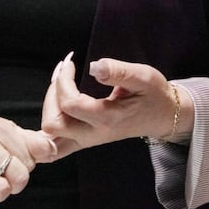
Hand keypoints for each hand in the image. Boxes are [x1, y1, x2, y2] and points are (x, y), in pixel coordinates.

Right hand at [0, 111, 57, 208]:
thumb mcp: (1, 131)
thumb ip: (30, 139)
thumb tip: (54, 147)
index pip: (34, 153)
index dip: (29, 161)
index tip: (17, 159)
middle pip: (21, 175)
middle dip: (16, 179)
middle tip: (2, 172)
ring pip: (3, 191)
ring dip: (0, 192)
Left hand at [41, 54, 193, 157]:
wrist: (163, 116)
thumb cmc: (154, 95)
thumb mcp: (143, 77)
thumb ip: (119, 71)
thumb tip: (93, 66)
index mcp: (108, 118)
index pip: (70, 104)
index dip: (63, 80)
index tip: (70, 62)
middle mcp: (93, 134)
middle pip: (52, 124)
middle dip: (51, 96)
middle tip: (63, 76)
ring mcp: (86, 141)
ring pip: (49, 139)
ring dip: (48, 111)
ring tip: (60, 88)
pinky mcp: (83, 141)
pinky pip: (53, 146)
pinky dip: (46, 130)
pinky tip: (55, 105)